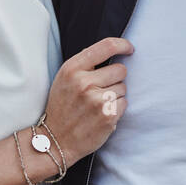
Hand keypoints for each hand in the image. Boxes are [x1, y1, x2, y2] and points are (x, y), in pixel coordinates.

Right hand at [40, 37, 130, 164]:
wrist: (55, 140)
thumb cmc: (62, 107)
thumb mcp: (64, 78)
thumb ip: (85, 64)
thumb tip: (112, 50)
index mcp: (72, 69)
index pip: (107, 46)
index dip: (123, 45)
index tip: (129, 49)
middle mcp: (84, 82)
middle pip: (120, 69)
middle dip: (115, 78)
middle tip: (101, 89)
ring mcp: (97, 99)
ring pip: (123, 87)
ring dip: (115, 95)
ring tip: (97, 104)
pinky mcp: (108, 115)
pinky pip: (124, 103)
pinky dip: (117, 108)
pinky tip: (102, 114)